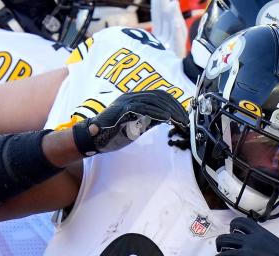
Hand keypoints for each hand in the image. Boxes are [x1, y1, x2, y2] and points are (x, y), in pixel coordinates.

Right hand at [72, 90, 188, 155]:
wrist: (93, 137)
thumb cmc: (112, 133)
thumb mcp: (135, 125)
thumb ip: (149, 120)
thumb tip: (166, 119)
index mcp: (133, 98)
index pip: (158, 95)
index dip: (173, 103)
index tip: (183, 113)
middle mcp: (130, 96)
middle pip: (159, 95)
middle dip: (175, 106)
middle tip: (185, 119)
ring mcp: (127, 102)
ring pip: (154, 100)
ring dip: (170, 110)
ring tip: (180, 120)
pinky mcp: (124, 110)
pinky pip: (145, 108)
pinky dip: (159, 113)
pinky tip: (168, 119)